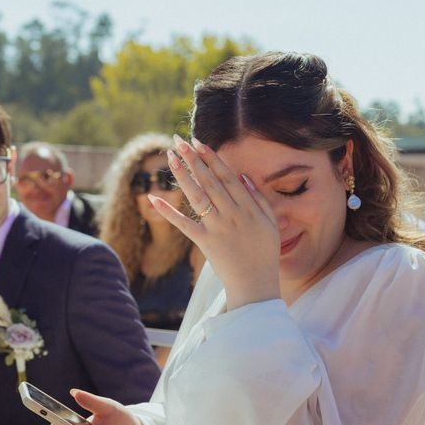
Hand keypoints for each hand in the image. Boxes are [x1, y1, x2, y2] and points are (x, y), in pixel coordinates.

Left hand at [148, 135, 280, 310]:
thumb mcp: (271, 223)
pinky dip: (168, 212)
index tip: (199, 143)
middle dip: (194, 159)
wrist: (256, 284)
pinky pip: (183, 224)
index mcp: (248, 207)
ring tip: (170, 157)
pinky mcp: (204, 242)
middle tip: (179, 140)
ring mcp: (217, 227)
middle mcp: (231, 214)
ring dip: (182, 175)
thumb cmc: (265, 253)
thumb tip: (243, 177)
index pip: (227, 176)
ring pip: (197, 196)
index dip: (212, 158)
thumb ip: (259, 199)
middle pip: (209, 181)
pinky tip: (154, 198)